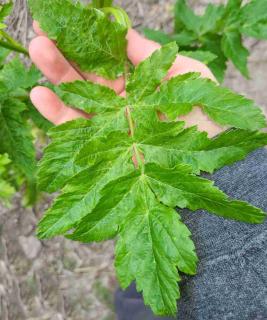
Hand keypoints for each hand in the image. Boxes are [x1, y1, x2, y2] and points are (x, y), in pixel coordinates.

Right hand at [29, 22, 222, 136]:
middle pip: (88, 75)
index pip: (108, 59)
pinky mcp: (102, 149)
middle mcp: (121, 104)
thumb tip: (124, 30)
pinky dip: (57, 113)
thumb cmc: (207, 120)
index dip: (90, 40)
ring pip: (77, 98)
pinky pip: (75, 130)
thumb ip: (154, 57)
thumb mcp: (188, 77)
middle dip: (67, 51)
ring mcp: (110, 126)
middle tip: (43, 27)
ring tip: (38, 49)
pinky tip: (39, 93)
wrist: (212, 163)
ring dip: (56, 75)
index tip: (70, 19)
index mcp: (139, 85)